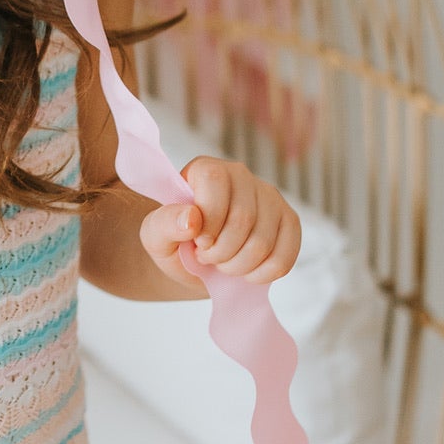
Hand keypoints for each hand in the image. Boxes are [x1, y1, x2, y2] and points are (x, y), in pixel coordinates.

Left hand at [139, 156, 301, 290]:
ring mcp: (269, 197)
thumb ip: (164, 223)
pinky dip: (262, 274)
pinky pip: (285, 255)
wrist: (196, 260)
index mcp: (205, 169)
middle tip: (207, 257)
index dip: (208, 219)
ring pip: (263, 242)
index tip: (197, 241)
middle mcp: (240, 175)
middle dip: (220, 252)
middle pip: (242, 218)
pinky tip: (246, 272)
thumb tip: (192, 218)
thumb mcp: (155, 235)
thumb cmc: (175, 241)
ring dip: (238, 266)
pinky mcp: (288, 221)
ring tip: (223, 264)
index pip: (215, 182)